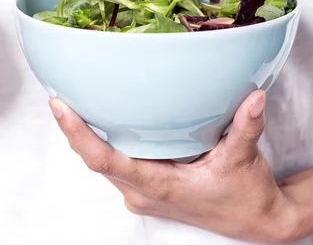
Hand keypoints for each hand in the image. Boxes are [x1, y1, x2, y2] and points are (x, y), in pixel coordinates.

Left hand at [49, 91, 299, 243]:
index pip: (105, 160)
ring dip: (87, 134)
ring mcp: (142, 192)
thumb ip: (246, 127)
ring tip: (72, 100)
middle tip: (58, 92)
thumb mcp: (244, 159)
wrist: (255, 220)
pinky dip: (106, 141)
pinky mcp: (147, 188)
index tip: (59, 107)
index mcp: (159, 185)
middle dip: (73, 128)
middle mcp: (142, 192)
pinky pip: (117, 162)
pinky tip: (103, 118)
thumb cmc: (245, 195)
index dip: (78, 134)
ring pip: (104, 161)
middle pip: (95, 158)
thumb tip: (253, 96)